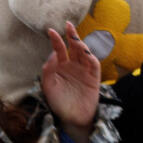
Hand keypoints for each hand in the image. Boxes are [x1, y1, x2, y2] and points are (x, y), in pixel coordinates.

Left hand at [41, 24, 100, 142]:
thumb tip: (54, 54)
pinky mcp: (93, 77)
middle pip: (73, 47)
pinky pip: (93, 64)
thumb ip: (49, 69)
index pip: (59, 50)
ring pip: (84, 53)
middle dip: (71, 36)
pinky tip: (84, 51)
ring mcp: (84, 70)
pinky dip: (89, 57)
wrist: (70, 118)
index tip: (51, 30)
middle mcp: (73, 65)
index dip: (56, 40)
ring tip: (74, 37)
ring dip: (80, 44)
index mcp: (61, 66)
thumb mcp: (48, 85)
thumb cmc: (58, 102)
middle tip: (68, 24)